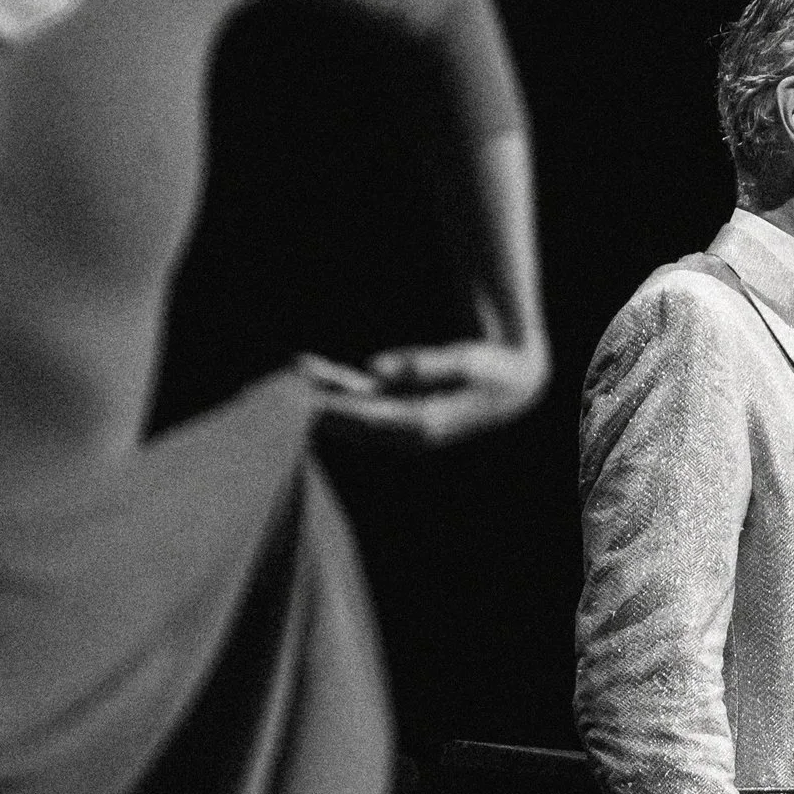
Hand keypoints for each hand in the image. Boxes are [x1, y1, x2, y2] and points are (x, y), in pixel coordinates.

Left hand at [297, 336, 548, 449]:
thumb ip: (420, 365)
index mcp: (422, 425)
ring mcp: (402, 423)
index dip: (334, 411)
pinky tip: (310, 369)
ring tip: (292, 369)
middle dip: (318, 408)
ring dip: (322, 395)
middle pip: (351, 424)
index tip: (304, 401)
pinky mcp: (400, 410)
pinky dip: (337, 388)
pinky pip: (361, 403)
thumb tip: (373, 367)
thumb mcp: (465, 362)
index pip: (367, 421)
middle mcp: (408, 432)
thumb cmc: (493, 370)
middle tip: (278, 391)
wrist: (515, 383)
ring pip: (352, 413)